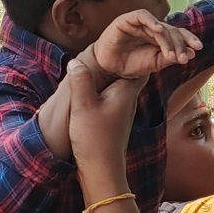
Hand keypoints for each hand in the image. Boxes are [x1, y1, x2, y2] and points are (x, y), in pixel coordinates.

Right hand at [66, 60, 144, 184]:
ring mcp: (122, 112)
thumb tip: (76, 61)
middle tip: (102, 50)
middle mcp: (128, 100)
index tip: (120, 41)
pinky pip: (109, 99)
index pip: (136, 64)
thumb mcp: (83, 105)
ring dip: (106, 78)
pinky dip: (101, 92)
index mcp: (126, 91)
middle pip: (126, 74)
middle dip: (117, 63)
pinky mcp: (113, 122)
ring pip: (116, 87)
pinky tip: (87, 91)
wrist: (101, 171)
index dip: (131, 52)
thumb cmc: (95, 138)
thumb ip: (80, 80)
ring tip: (91, 67)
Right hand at [89, 10, 202, 79]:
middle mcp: (152, 27)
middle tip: (182, 58)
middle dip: (179, 45)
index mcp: (160, 37)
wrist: (108, 67)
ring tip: (171, 54)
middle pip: (171, 30)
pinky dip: (151, 21)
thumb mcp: (154, 64)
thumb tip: (191, 54)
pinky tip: (158, 30)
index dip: (189, 39)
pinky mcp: (127, 19)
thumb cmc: (130, 64)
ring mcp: (140, 22)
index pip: (178, 34)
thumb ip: (169, 58)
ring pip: (159, 25)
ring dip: (167, 39)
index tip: (198, 49)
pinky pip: (142, 16)